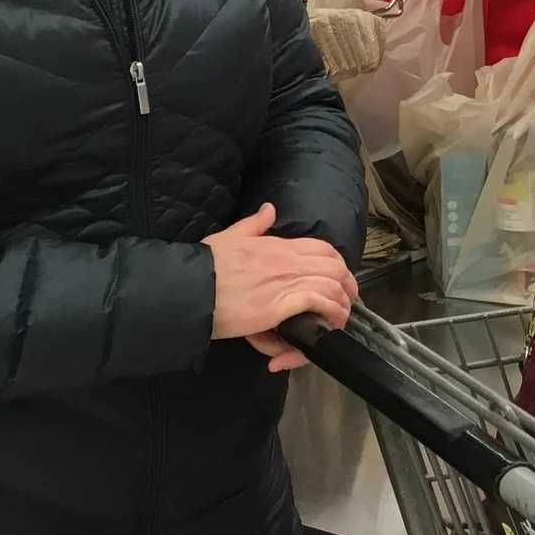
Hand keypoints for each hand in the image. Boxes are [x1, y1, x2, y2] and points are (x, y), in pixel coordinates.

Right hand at [206, 203, 357, 371]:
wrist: (187, 287)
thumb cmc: (204, 265)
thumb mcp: (229, 237)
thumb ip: (253, 225)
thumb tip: (269, 209)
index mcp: (277, 244)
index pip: (322, 247)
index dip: (337, 264)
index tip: (338, 279)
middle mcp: (287, 260)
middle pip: (335, 266)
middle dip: (347, 285)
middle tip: (345, 302)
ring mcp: (286, 281)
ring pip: (333, 284)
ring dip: (342, 303)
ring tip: (339, 319)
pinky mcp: (280, 304)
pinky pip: (319, 303)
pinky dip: (330, 314)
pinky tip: (331, 325)